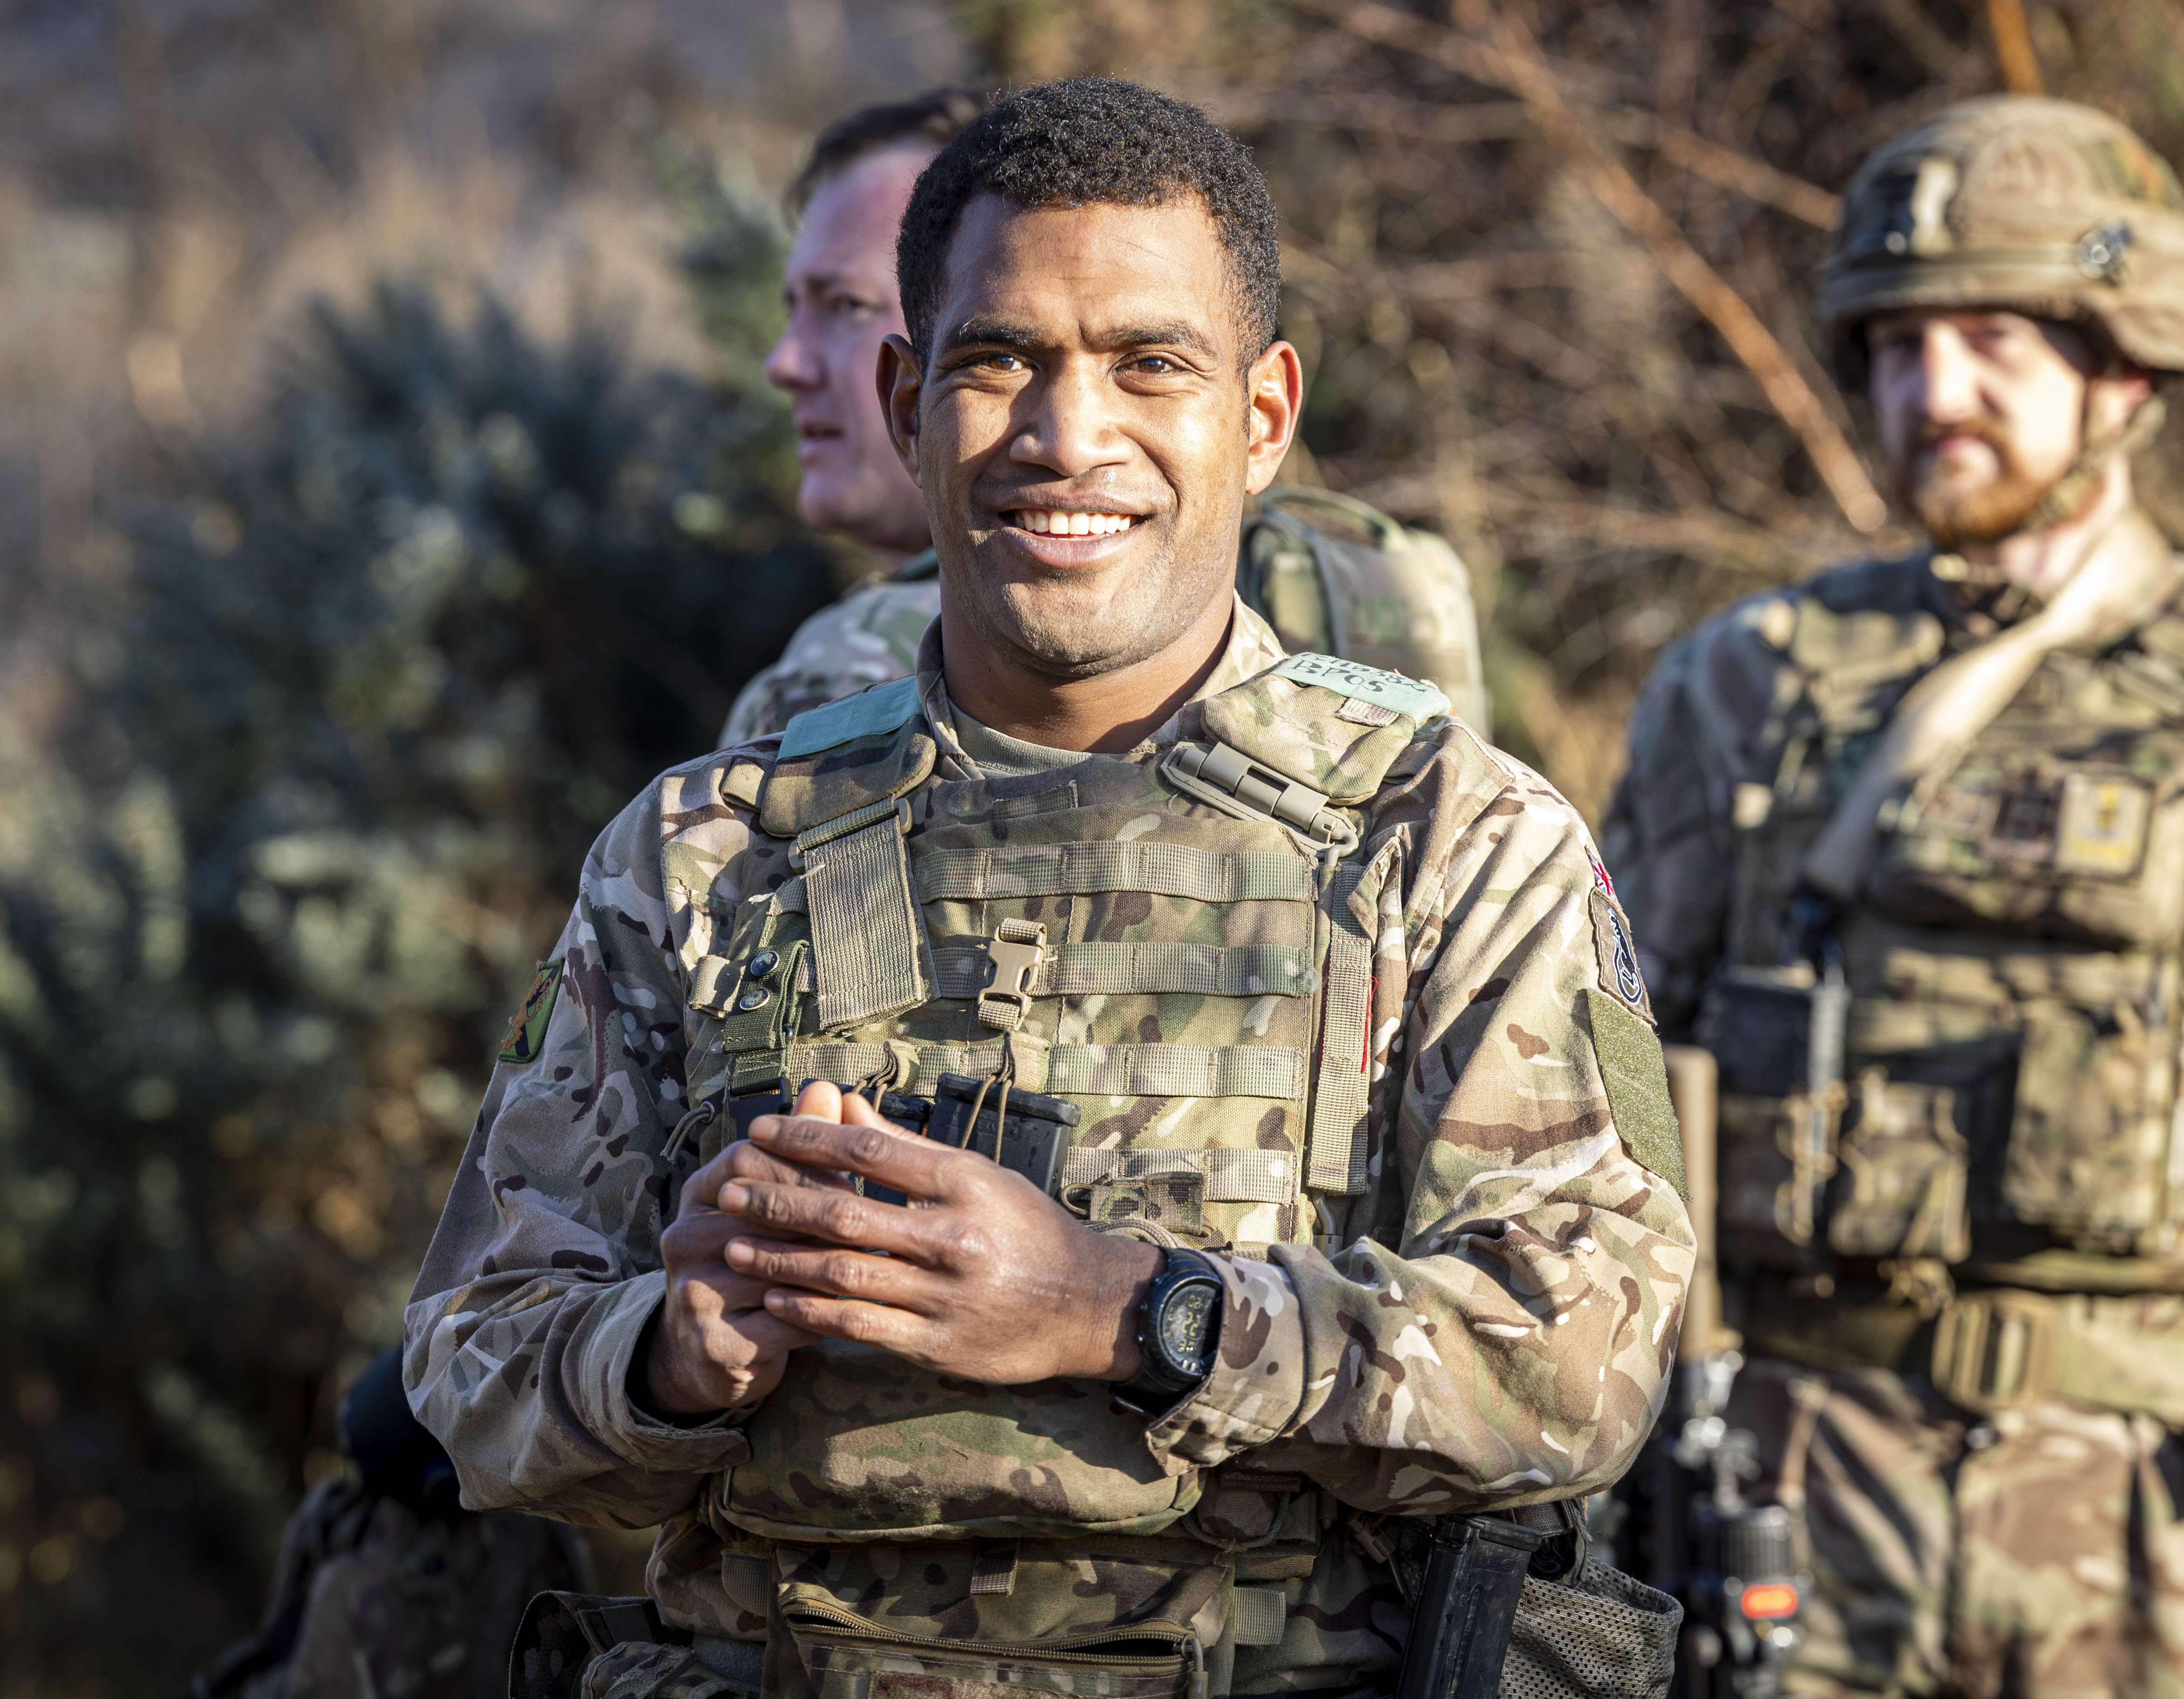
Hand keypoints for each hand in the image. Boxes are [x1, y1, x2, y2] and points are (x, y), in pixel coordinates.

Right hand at [643, 1085, 845, 1414]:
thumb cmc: (760, 1259)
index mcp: (700, 1192)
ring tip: (878, 1264)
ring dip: (830, 1268)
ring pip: (776, 1269)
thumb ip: (802, 1148)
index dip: (805, 1164)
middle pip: (763, 1211)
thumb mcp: (774, 1203)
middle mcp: (684, 1236)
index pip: (749, 1156)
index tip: (854, 1176)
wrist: (712, 1350)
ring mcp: (691, 1291)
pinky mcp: (713, 1342)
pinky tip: (851, 1310)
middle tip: (880, 1222)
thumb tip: (828, 1089)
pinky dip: (820, 1315)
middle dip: (824, 1217)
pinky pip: (781, 1323)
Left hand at [719, 1084, 1165, 1384]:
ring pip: (841, 1272)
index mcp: (962, 1182)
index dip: (807, 1137)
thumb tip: (843, 1106)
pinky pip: (858, 1326)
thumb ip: (907, 1147)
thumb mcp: (980, 1175)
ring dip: (780, 1260)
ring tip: (734, 1246)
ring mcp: (942, 1294)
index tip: (761, 1131)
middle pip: (843, 1211)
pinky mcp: (935, 1344)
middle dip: (776, 1199)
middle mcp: (951, 1236)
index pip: (868, 1148)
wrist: (1087, 1306)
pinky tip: (775, 1302)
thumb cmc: (1028, 1230)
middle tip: (727, 1189)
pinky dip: (811, 1314)